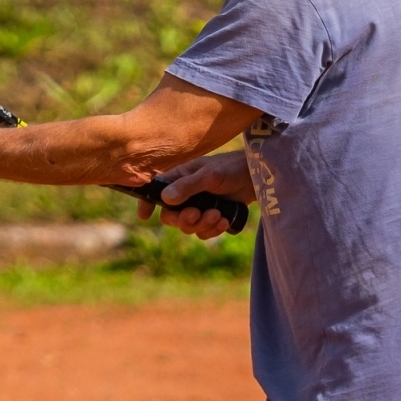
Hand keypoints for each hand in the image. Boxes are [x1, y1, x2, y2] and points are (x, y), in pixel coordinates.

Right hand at [137, 151, 254, 239]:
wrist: (256, 177)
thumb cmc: (231, 169)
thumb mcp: (209, 175)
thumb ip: (188, 186)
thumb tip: (165, 198)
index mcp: (179, 179)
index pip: (156, 191)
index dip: (147, 203)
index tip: (144, 216)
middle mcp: (185, 194)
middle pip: (171, 216)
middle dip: (184, 219)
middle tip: (198, 214)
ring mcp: (198, 206)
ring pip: (188, 227)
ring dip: (202, 225)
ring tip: (218, 215)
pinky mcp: (211, 217)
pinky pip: (204, 232)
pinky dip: (213, 230)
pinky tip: (224, 222)